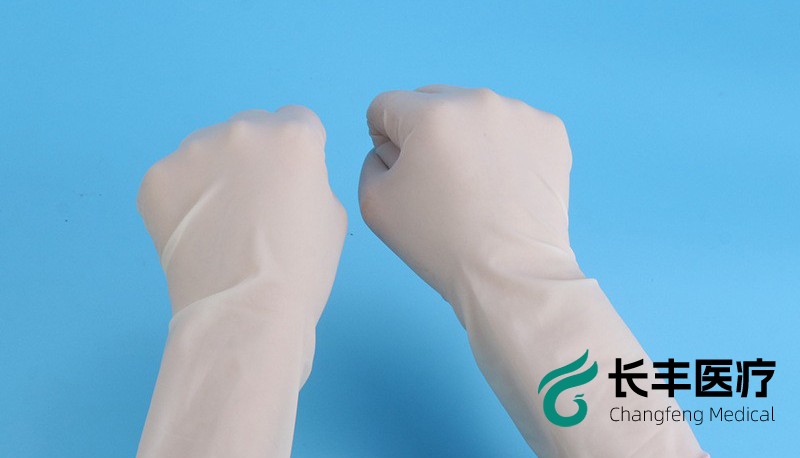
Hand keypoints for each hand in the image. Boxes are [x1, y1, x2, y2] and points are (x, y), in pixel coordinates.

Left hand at [138, 106, 346, 314]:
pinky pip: (175, 178)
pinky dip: (183, 199)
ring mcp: (193, 150)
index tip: (290, 182)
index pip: (297, 121)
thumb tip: (283, 175)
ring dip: (215, 174)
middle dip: (254, 157)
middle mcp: (243, 130)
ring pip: (208, 150)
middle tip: (253, 204)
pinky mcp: (157, 177)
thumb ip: (309, 177)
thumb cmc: (301, 270)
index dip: (296, 153)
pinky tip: (195, 233)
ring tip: (220, 224)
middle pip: (250, 129)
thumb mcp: (332, 213)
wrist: (245, 313)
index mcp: (293, 136)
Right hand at [359, 85, 580, 305]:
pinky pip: (512, 128)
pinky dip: (504, 149)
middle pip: (431, 101)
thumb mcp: (374, 203)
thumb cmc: (440, 242)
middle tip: (437, 182)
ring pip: (474, 114)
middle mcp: (478, 101)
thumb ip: (372, 160)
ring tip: (476, 188)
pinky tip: (504, 185)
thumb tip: (393, 148)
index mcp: (431, 113)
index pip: (386, 106)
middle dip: (425, 133)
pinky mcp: (551, 132)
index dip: (383, 139)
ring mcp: (521, 114)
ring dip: (466, 139)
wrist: (510, 275)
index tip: (401, 173)